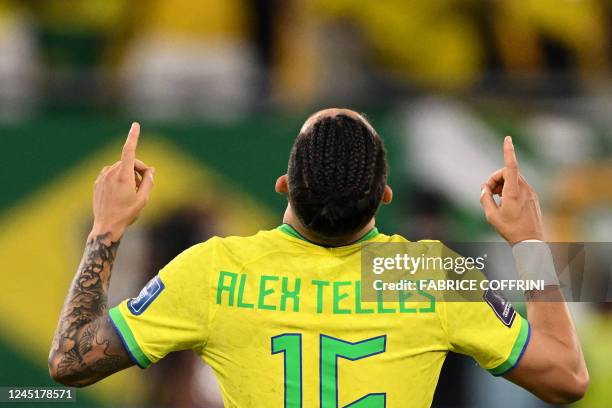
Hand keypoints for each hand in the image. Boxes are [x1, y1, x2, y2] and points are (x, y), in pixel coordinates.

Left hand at [91, 123, 154, 238]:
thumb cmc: (126, 213)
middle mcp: (111, 173)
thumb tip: (150, 169)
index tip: (135, 125)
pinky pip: (111, 174)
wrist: (106, 226)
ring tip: (131, 193)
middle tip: (143, 187)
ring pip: (121, 168)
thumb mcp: (143, 198)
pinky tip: (120, 194)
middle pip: (130, 162)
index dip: (133, 137)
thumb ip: (149, 181)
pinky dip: (119, 179)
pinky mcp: (97, 182)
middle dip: (139, 171)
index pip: (129, 151)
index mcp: (123, 176)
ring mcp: (102, 177)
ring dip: (129, 176)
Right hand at [480, 136, 543, 243]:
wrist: (530, 242)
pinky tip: (504, 201)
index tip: (507, 139)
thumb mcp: (491, 216)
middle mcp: (524, 189)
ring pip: (513, 179)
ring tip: (495, 198)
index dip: (508, 151)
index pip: (510, 166)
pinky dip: (509, 189)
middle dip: (494, 178)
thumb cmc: (510, 230)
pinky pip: (519, 186)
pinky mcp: (532, 197)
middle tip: (487, 192)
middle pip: (507, 173)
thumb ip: (485, 199)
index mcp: (514, 192)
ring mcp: (530, 192)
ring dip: (501, 184)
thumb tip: (484, 189)